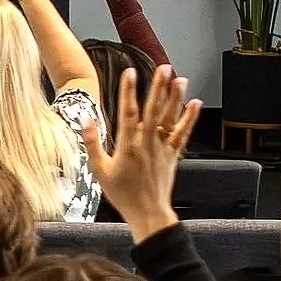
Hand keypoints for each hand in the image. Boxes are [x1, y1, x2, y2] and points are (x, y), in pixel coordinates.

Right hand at [85, 64, 199, 241]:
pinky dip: (189, 118)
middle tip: (163, 68)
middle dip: (158, 87)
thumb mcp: (99, 170)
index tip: (129, 73)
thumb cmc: (122, 193)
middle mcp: (148, 143)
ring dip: (175, 98)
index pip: (128, 112)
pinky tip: (195, 105)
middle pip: (154, 109)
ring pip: (170, 118)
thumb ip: (91, 143)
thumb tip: (86, 120)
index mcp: (128, 145)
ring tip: (179, 78)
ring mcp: (163, 148)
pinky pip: (183, 133)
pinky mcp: (173, 155)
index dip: (129, 91)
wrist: (147, 212)